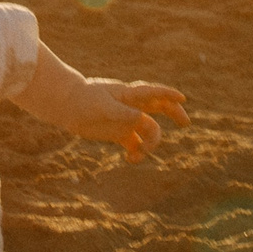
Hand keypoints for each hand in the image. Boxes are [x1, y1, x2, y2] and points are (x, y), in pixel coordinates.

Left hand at [73, 80, 189, 161]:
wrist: (67, 106)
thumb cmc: (84, 99)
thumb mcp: (102, 105)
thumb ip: (122, 112)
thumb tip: (141, 118)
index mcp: (129, 95)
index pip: (153, 92)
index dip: (168, 94)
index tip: (182, 99)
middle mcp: (132, 106)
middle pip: (160, 108)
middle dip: (174, 113)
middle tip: (185, 123)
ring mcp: (127, 119)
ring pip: (148, 131)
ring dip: (150, 144)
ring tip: (140, 154)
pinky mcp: (119, 132)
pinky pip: (135, 144)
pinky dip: (137, 153)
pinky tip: (130, 159)